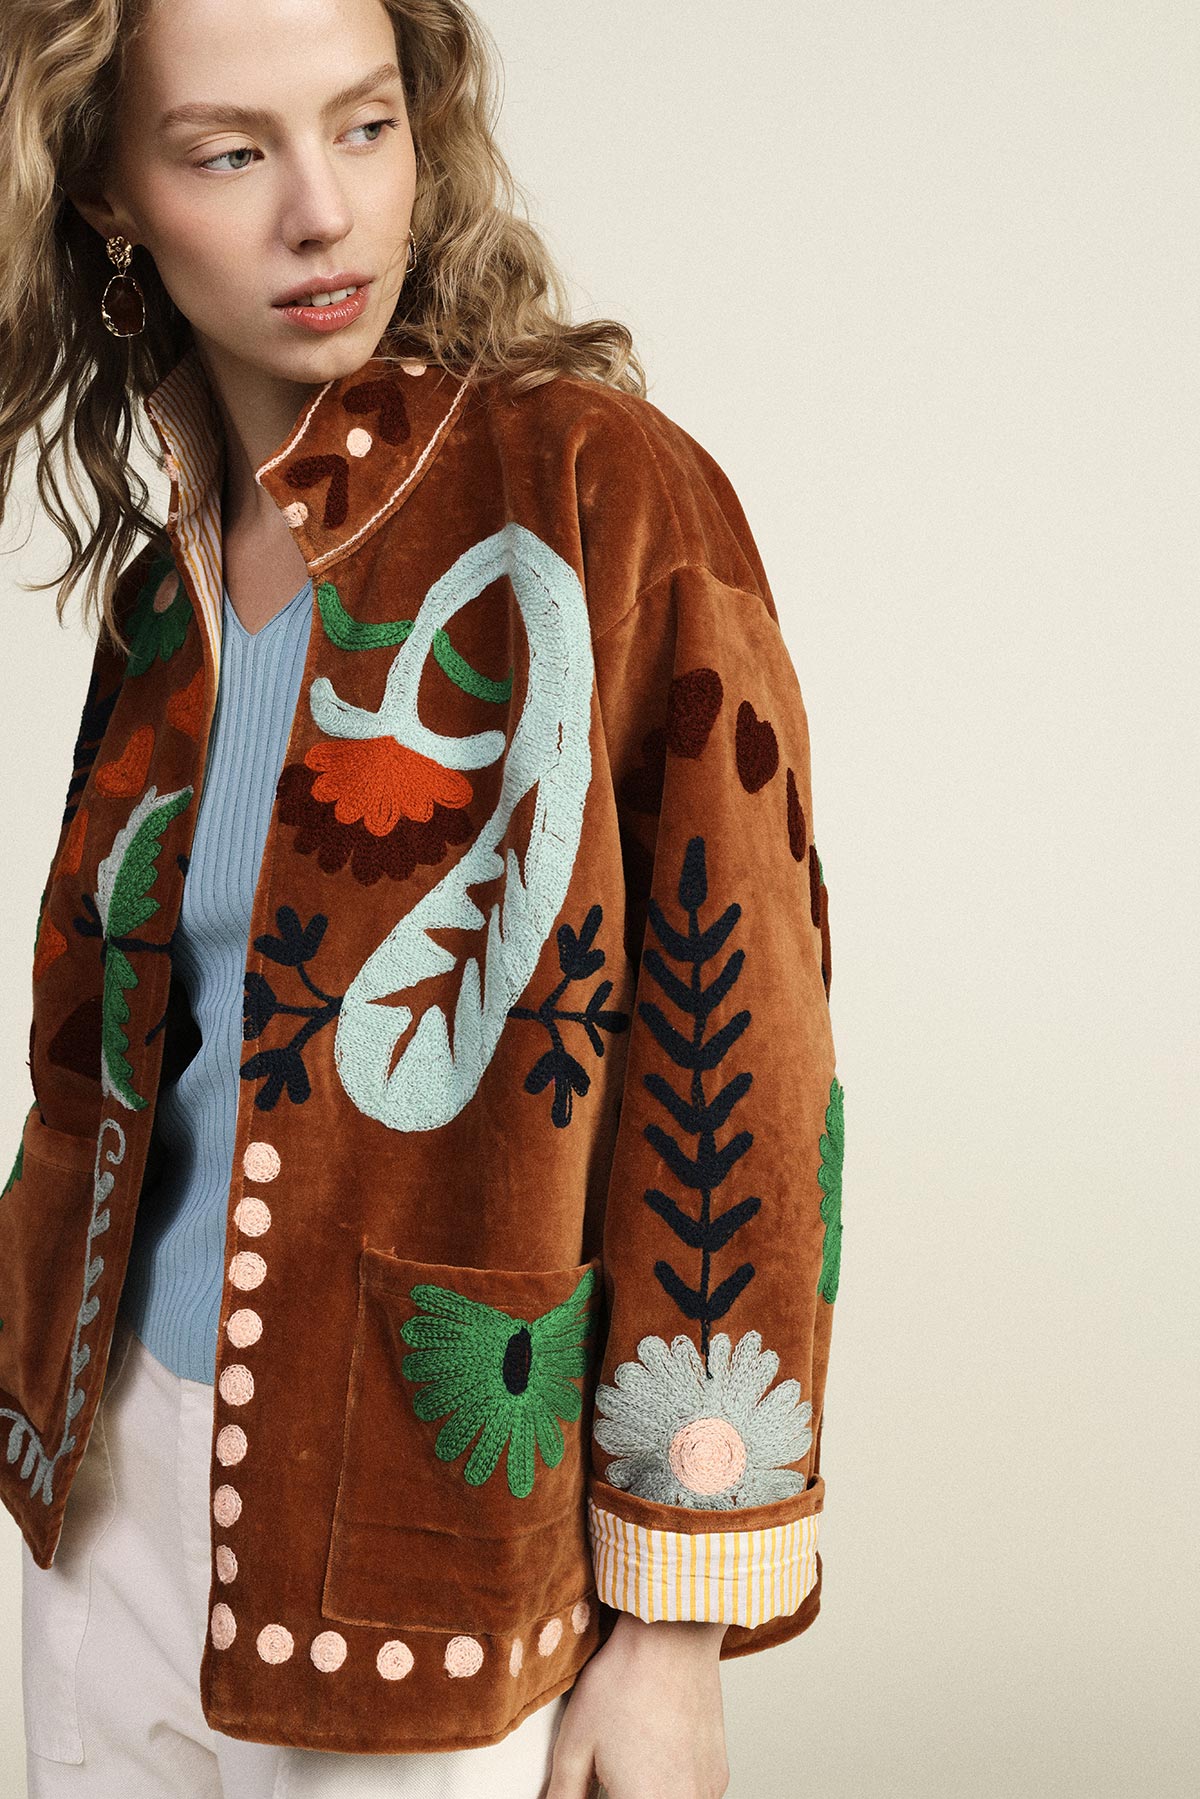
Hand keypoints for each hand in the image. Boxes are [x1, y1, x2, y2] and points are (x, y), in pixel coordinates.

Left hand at [543, 1611, 729, 1798]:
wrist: (672, 1634)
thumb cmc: (626, 1678)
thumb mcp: (575, 1742)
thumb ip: (564, 1793)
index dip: (602, 1798)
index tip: (596, 1787)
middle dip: (621, 1794)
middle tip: (609, 1773)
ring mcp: (707, 1791)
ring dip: (646, 1793)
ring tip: (632, 1757)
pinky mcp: (718, 1775)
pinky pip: (690, 1795)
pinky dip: (670, 1785)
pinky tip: (655, 1751)